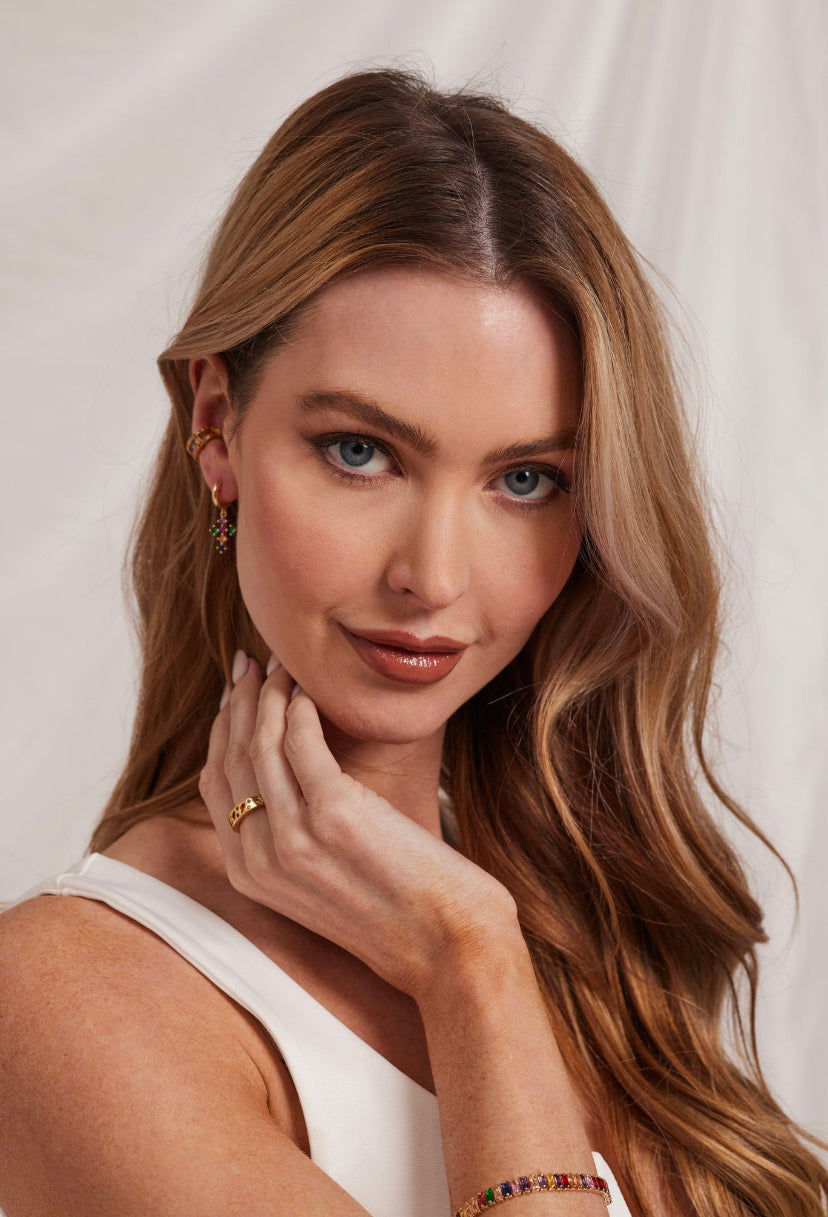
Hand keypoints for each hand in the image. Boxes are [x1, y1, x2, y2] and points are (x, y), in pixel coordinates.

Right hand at [198, 650, 518, 1000]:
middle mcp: (260, 858)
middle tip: (249, 664)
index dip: (221, 731)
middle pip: (230, 757)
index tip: (233, 695)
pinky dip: (298, 708)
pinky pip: (300, 742)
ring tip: (280, 666)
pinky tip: (307, 691)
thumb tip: (286, 781)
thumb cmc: (396, 912)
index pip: (215, 785)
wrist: (447, 946)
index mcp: (250, 875)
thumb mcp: (321, 885)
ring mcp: (293, 837)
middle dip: (236, 701)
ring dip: (266, 694)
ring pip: (260, 743)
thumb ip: (292, 842)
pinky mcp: (334, 814)